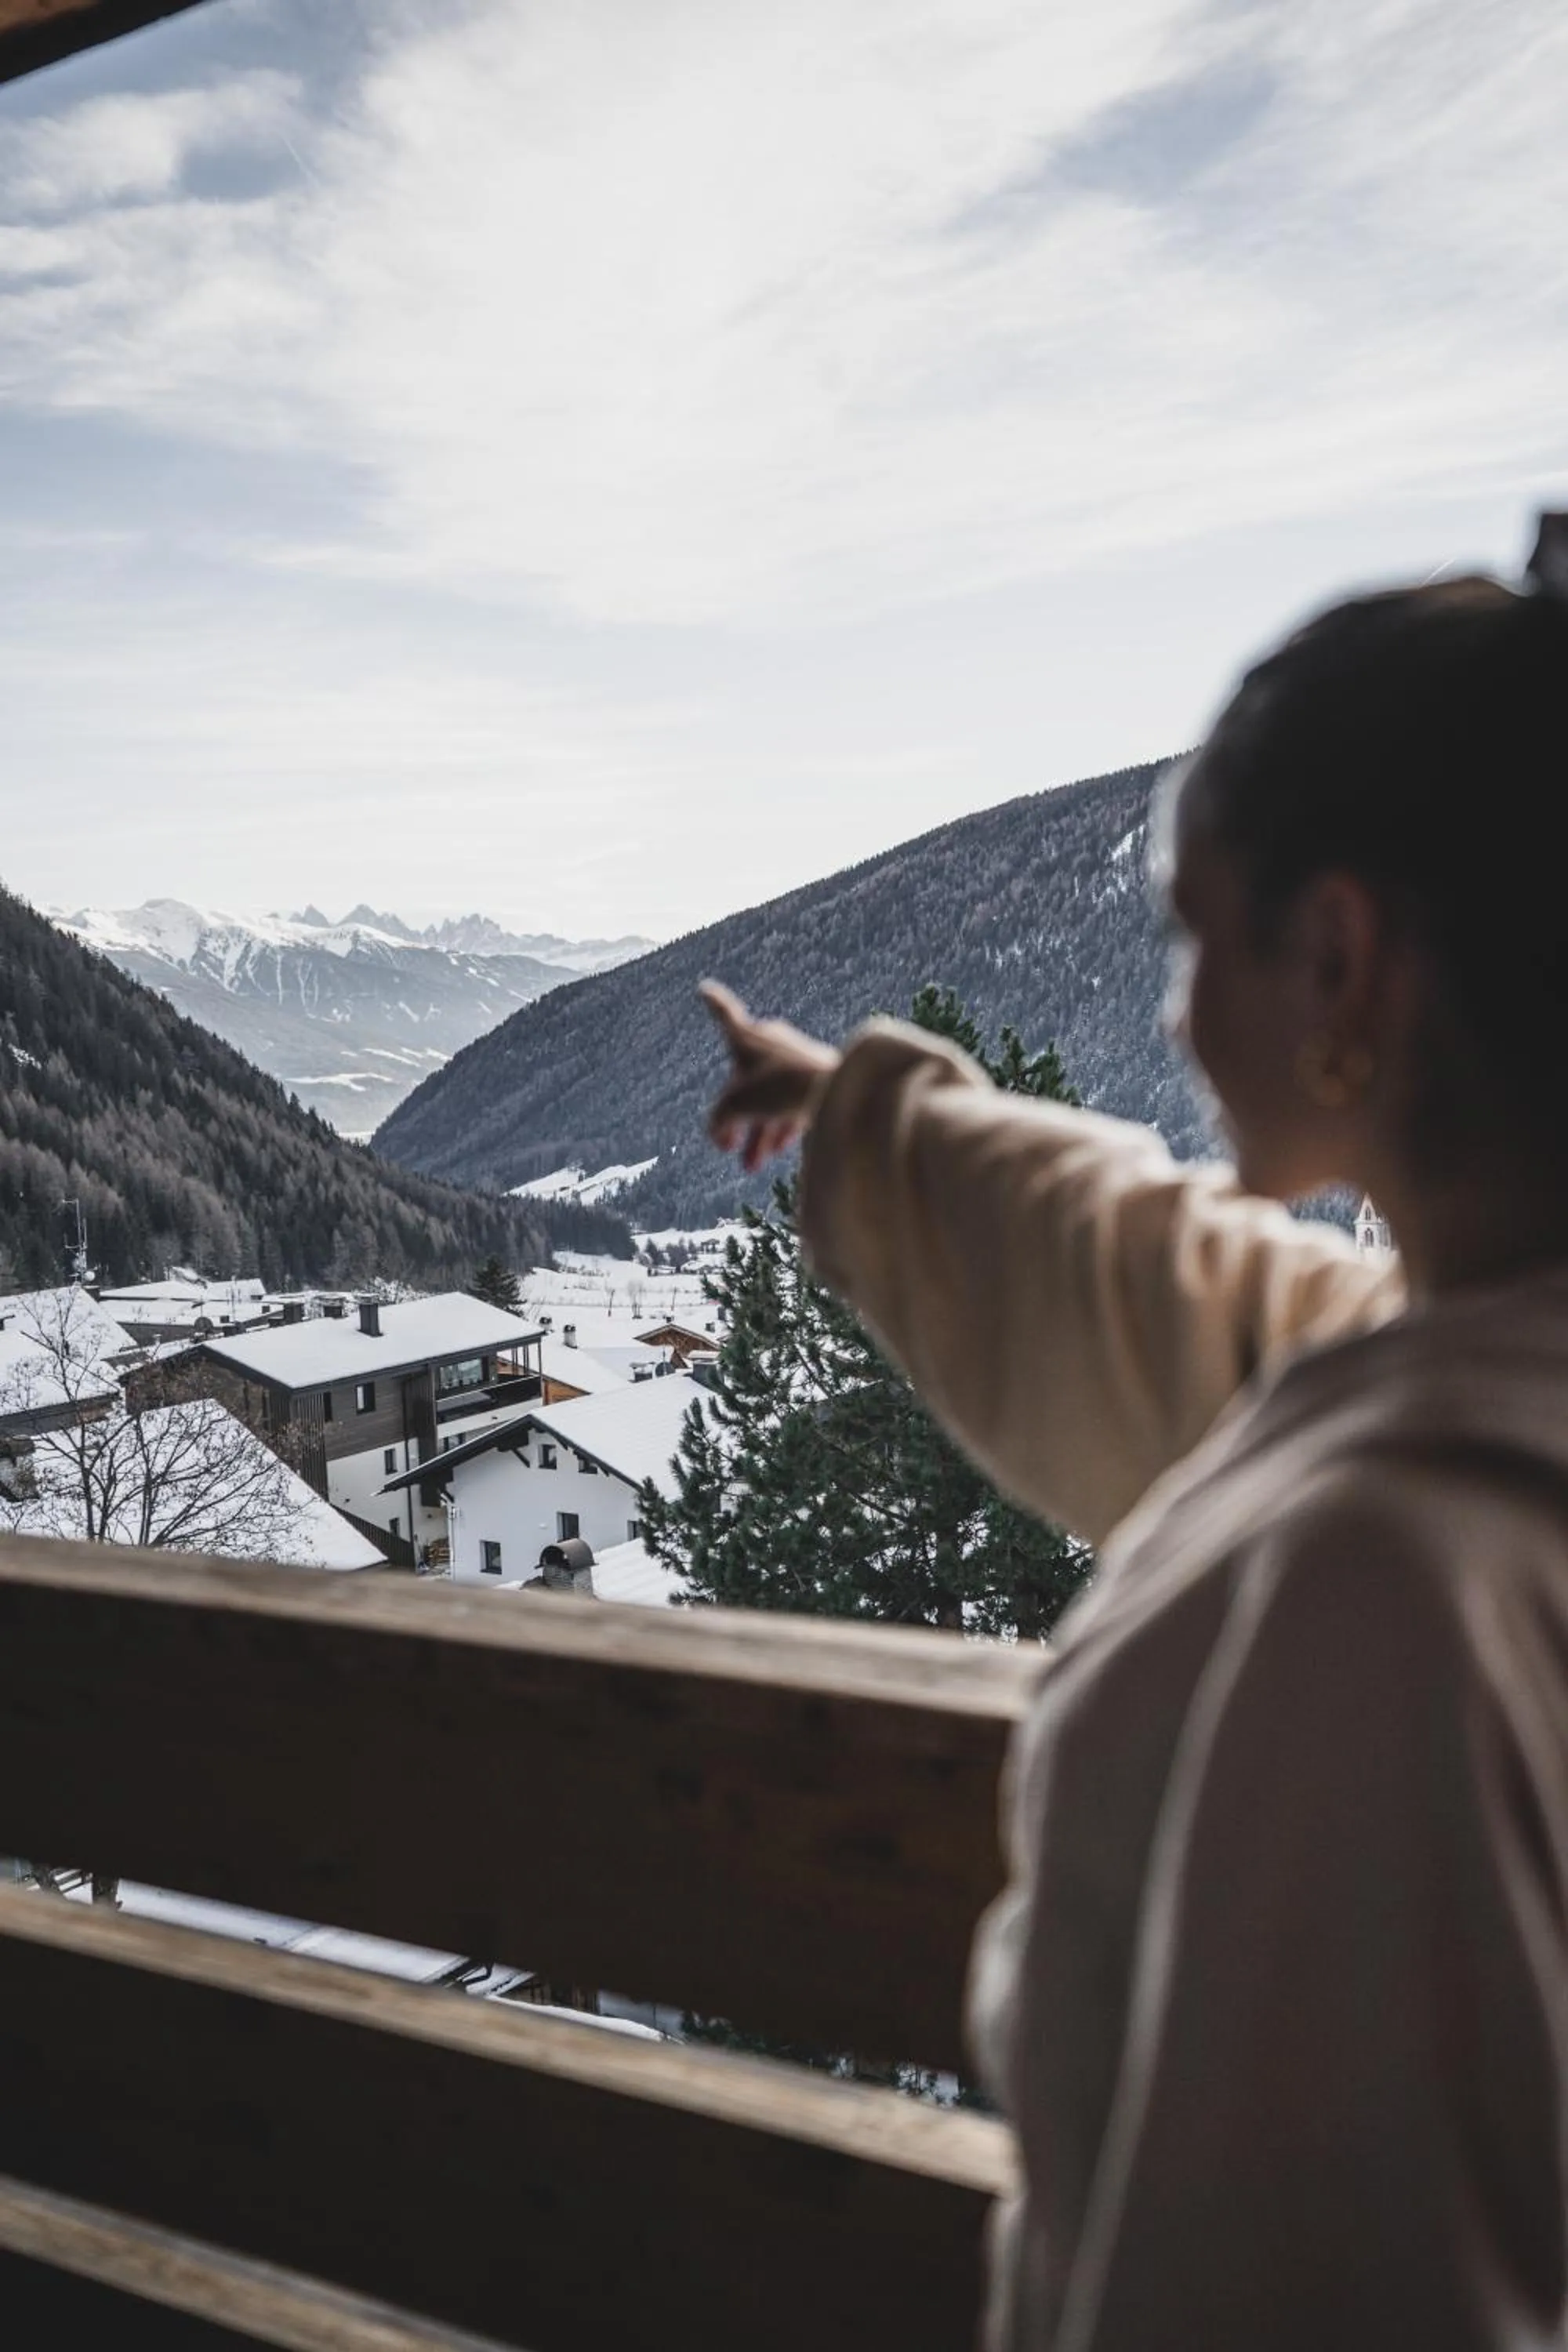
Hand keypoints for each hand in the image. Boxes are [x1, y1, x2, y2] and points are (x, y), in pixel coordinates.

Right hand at [699, 980, 840, 1172]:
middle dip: (735, 1120)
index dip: (713, 1003)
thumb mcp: (734, 1107)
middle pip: (745, 1082)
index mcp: (748, 1036)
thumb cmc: (778, 1089)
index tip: (705, 987)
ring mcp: (797, 1061)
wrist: (834, 1091)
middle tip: (728, 1148)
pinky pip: (792, 1103)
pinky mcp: (820, 1080)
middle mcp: (773, 1042)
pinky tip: (780, 1151)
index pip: (724, 1014)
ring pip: (769, 1098)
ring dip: (758, 1133)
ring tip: (752, 1166)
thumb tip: (723, 1135)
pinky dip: (782, 1126)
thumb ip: (719, 1121)